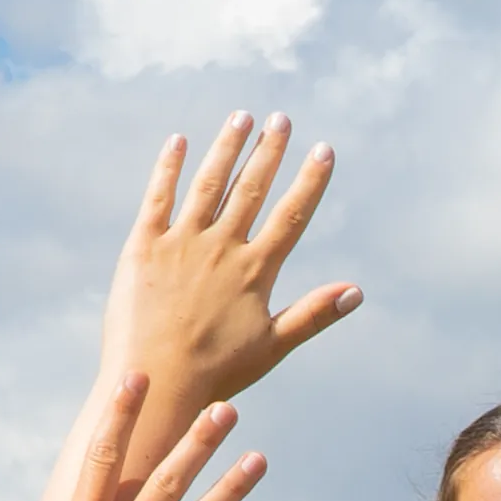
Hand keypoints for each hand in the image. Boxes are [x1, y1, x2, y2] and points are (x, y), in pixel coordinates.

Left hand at [101, 113, 358, 418]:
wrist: (154, 383)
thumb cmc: (216, 374)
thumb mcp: (272, 346)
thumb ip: (314, 314)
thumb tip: (357, 292)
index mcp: (255, 272)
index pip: (291, 215)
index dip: (310, 181)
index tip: (325, 150)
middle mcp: (221, 248)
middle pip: (251, 189)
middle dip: (269, 150)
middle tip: (281, 118)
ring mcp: (181, 244)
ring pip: (209, 183)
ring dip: (226, 147)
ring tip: (241, 116)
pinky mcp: (143, 247)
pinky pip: (158, 198)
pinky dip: (169, 168)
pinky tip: (180, 141)